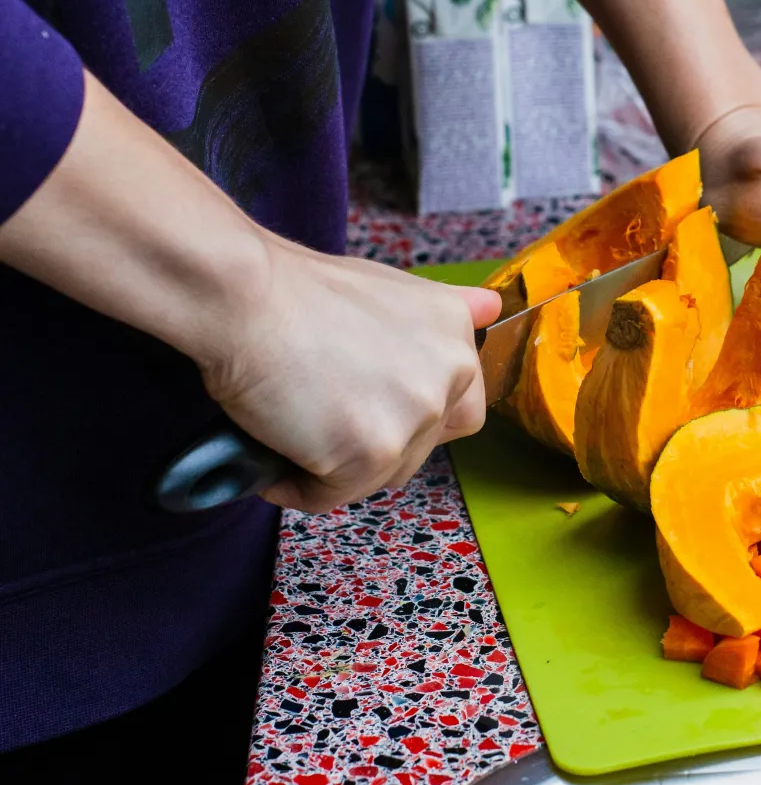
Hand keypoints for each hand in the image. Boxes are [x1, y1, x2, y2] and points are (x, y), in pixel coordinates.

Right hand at [198, 239, 499, 513]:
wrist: (245, 296)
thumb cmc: (301, 292)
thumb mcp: (393, 288)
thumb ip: (442, 314)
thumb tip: (492, 309)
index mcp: (456, 334)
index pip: (462, 410)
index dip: (413, 420)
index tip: (372, 410)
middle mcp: (451, 373)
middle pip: (420, 450)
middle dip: (374, 445)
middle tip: (324, 416)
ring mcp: (416, 415)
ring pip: (380, 477)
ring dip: (338, 467)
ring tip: (294, 427)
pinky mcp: (373, 453)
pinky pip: (334, 496)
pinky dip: (299, 487)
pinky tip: (274, 455)